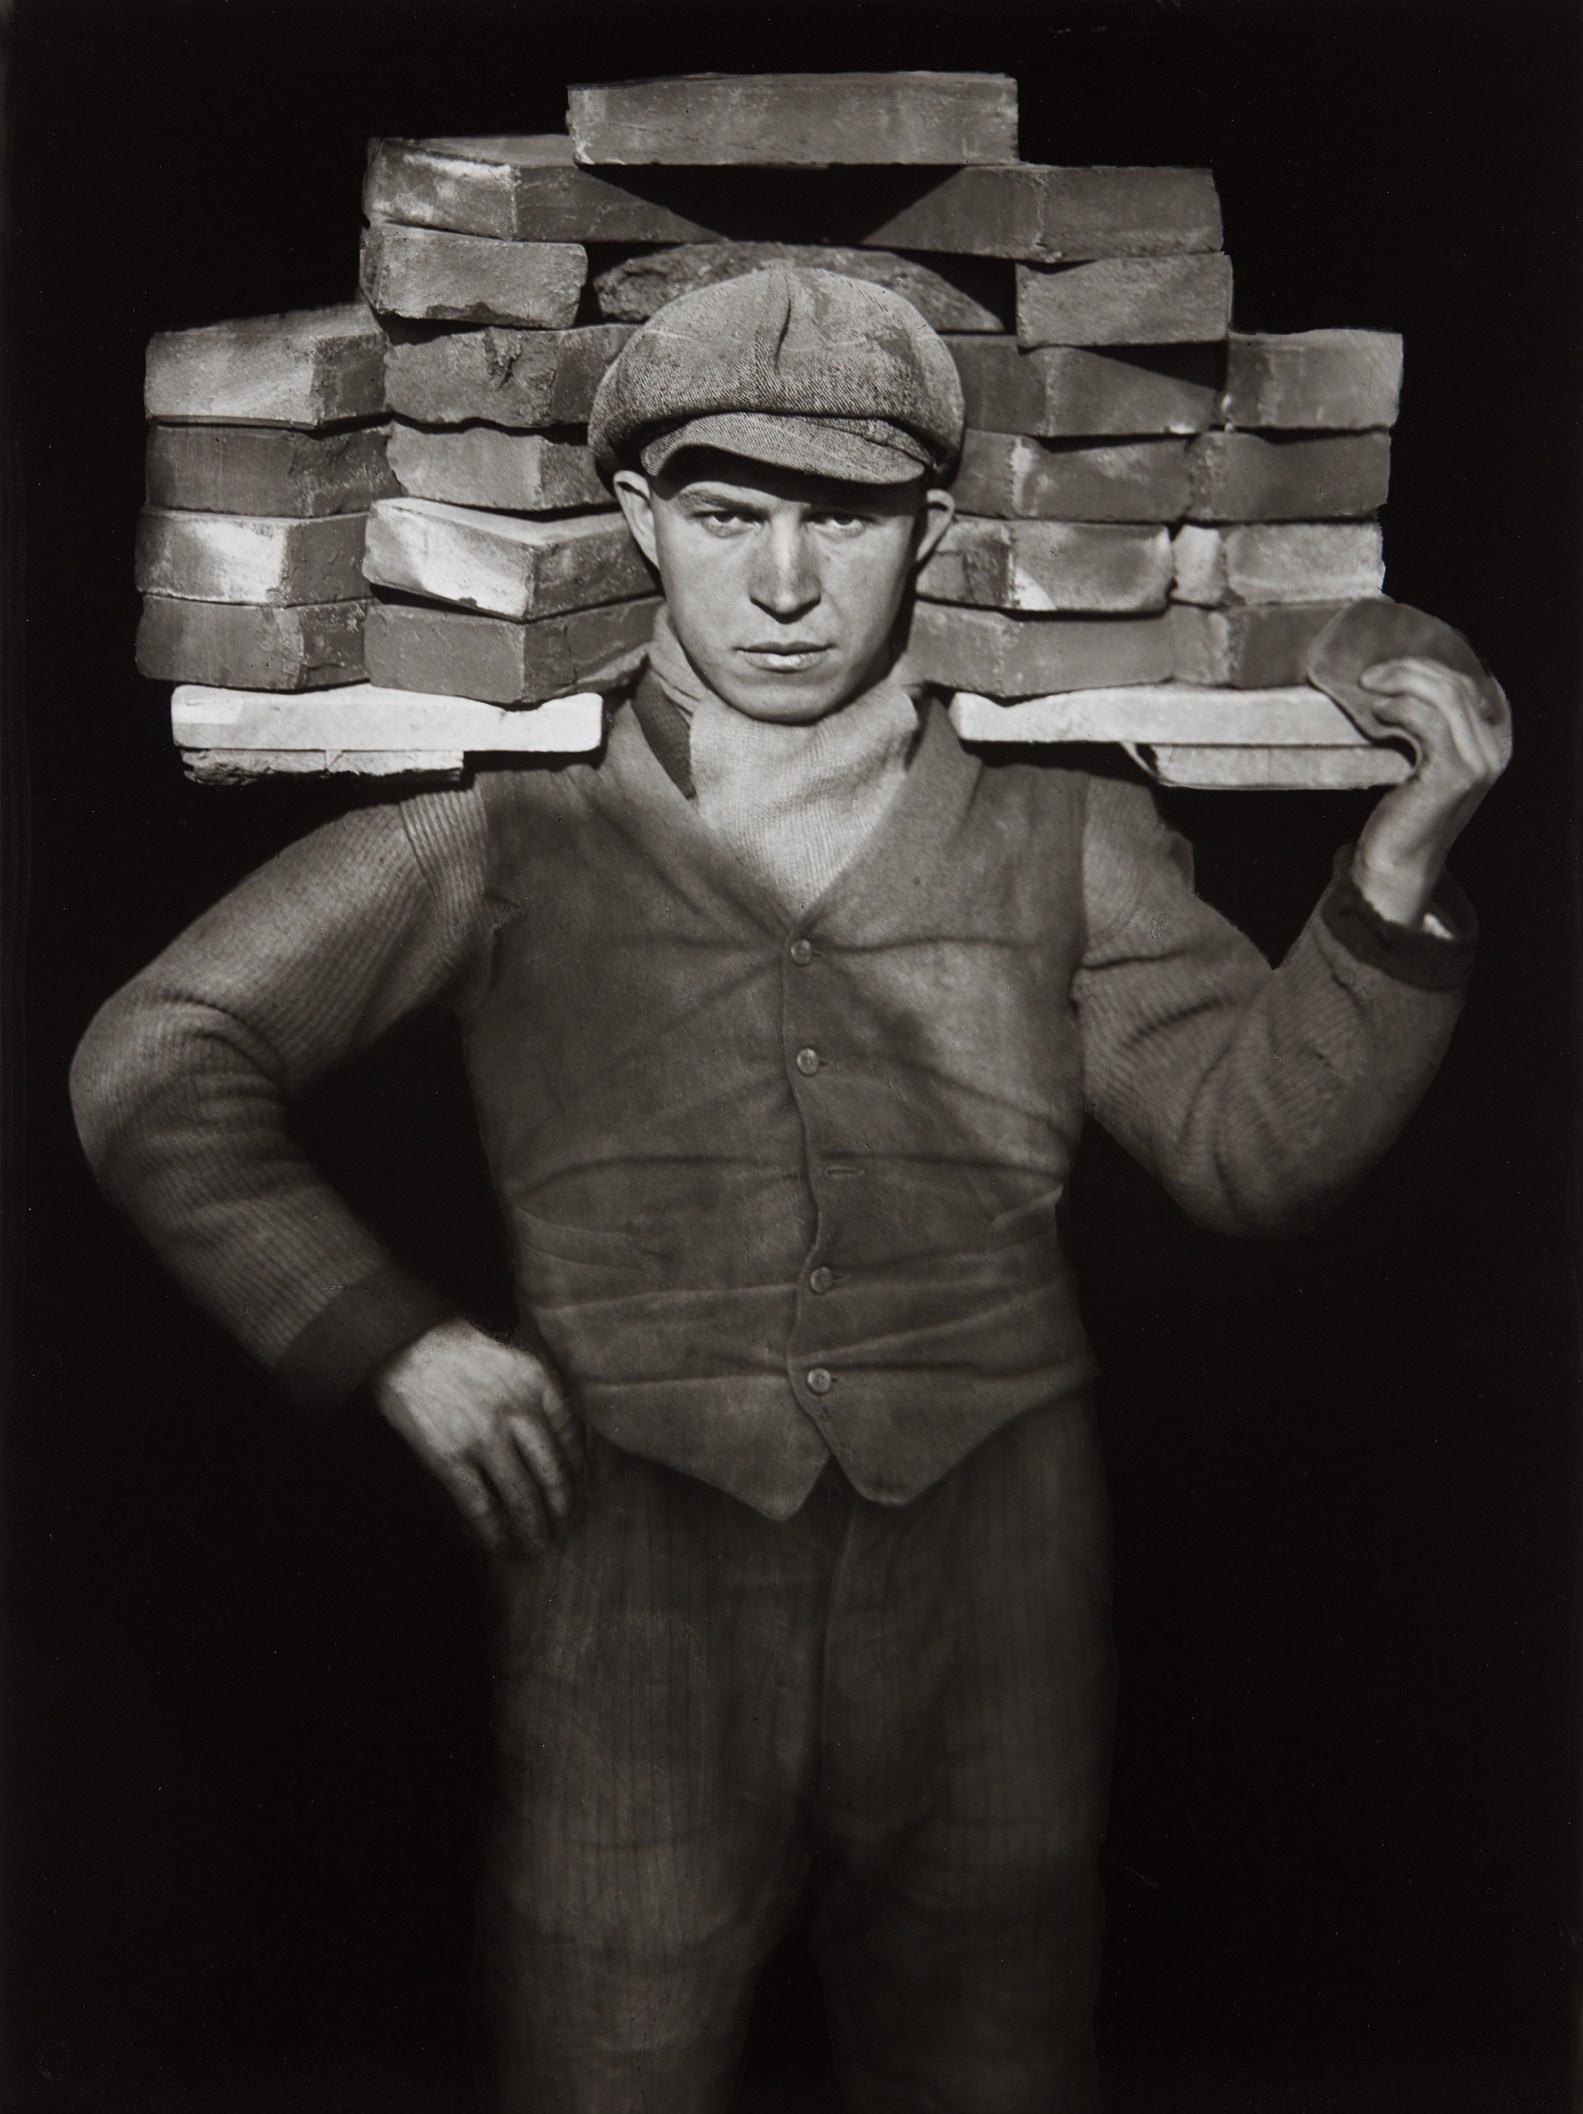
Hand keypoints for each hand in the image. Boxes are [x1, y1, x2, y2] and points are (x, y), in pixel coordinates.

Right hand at [373, 1318, 582, 1556]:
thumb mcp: (512, 1355)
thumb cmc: (459, 1347)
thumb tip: (565, 1434)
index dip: (579, 1473)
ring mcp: (484, 1436)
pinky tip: (499, 1546)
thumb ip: (540, 1388)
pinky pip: (481, 1505)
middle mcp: (518, 1411)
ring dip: (533, 1529)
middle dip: (562, 1510)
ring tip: (539, 1547)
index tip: (580, 1491)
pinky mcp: (451, 1457)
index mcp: (538, 1382)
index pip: (573, 1438)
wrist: (403, 1343)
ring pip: (522, 1496)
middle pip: (553, 1474)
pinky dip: (493, 1532)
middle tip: (566, 1529)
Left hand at [1350, 655, 1510, 927]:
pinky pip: (1429, 723)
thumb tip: (1401, 679)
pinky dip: (1401, 709)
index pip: (1470, 684)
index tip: (1394, 666)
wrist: (1393, 862)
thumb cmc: (1400, 810)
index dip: (1433, 666)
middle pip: (1458, 684)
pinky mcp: (1454, 775)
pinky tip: (1377, 713)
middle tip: (1370, 675)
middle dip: (1412, 669)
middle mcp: (1494, 752)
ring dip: (1403, 683)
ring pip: (1446, 697)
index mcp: (1491, 743)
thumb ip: (1429, 726)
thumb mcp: (1421, 760)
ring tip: (1368, 689)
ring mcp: (1478, 764)